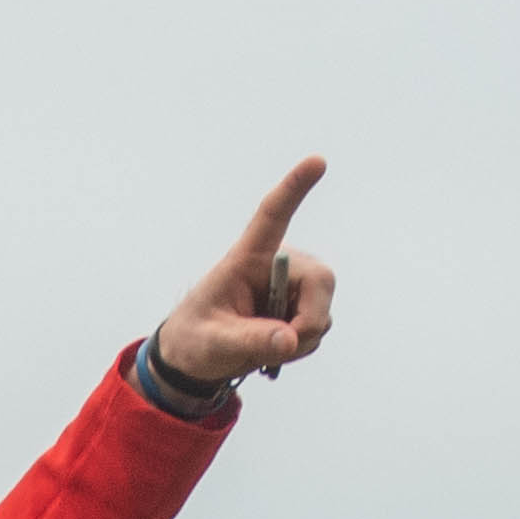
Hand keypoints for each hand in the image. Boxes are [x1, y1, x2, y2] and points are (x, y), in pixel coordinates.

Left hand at [155, 160, 335, 387]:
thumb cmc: (196, 338)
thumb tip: (289, 340)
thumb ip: (249, 340)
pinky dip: (301, 346)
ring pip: (323, 314)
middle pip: (321, 280)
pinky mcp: (303, 308)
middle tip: (282, 346)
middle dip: (310, 320)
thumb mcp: (214, 343)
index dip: (295, 188)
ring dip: (299, 340)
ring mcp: (294, 287)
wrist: (197, 357)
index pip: (273, 216)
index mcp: (248, 256)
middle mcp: (279, 264)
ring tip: (262, 345)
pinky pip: (319, 329)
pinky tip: (274, 346)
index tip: (317, 161)